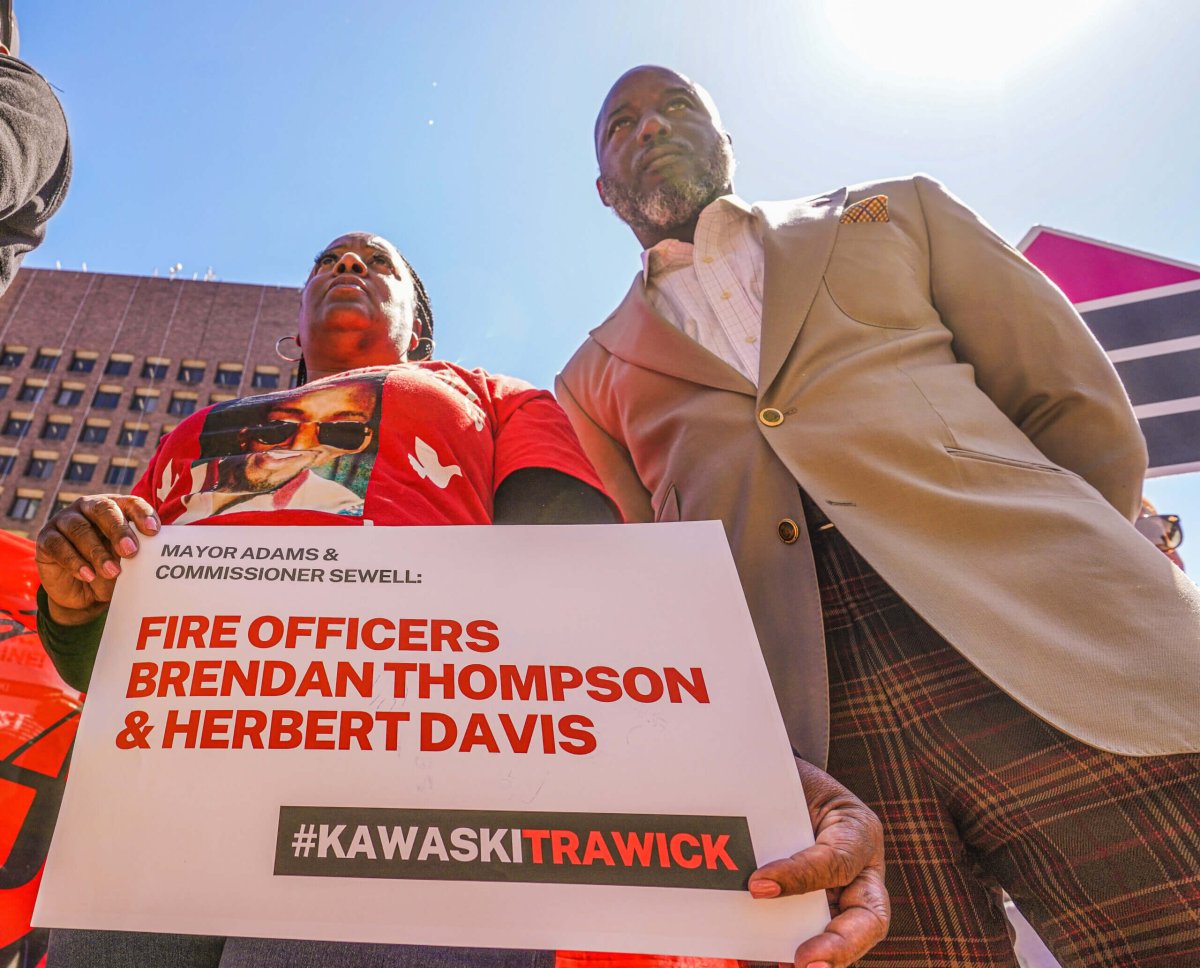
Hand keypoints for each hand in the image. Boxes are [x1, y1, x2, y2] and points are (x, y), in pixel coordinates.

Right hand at [35, 494, 159, 624]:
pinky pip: (59, 546)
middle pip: (103, 510)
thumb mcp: (128, 562)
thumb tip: (156, 551)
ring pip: (80, 529)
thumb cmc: (112, 570)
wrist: (85, 595)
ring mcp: (65, 520)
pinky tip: (88, 575)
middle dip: (119, 530)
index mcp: (116, 507)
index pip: (131, 503)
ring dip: (97, 553)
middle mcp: (89, 507)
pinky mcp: (47, 538)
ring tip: (112, 572)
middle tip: (130, 551)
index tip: (154, 531)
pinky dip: (74, 562)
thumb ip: (138, 552)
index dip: (142, 514)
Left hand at [747, 757, 888, 967]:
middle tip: (806, 962)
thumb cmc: (788, 780)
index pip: (837, 860)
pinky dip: (796, 948)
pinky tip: (774, 959)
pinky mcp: (820, 908)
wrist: (778, 778)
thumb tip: (742, 858)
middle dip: (841, 945)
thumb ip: (772, 813)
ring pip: (850, 935)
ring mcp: (844, 894)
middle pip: (869, 918)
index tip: (757, 884)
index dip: (800, 875)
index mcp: (857, 830)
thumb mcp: (789, 784)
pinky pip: (813, 932)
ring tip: (794, 966)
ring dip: (826, 957)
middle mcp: (860, 870)